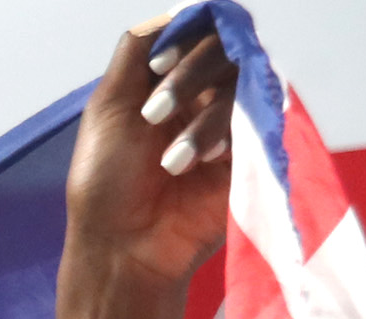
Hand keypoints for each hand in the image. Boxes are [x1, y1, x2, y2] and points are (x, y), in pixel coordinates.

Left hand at [66, 21, 234, 287]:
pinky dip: (227, 132)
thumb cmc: (108, 185)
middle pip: (225, 47)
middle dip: (190, 74)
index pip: (198, 30)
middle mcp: (204, 93)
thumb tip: (172, 12)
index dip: (186, 36)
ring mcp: (233, 119)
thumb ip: (135, 52)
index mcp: (168, 80)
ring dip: (203, 117)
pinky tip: (203, 161)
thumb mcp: (107, 107)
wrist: (126, 248)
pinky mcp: (255, 148)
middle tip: (152, 114)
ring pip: (243, 80)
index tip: (157, 65)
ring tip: (171, 162)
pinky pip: (258, 116)